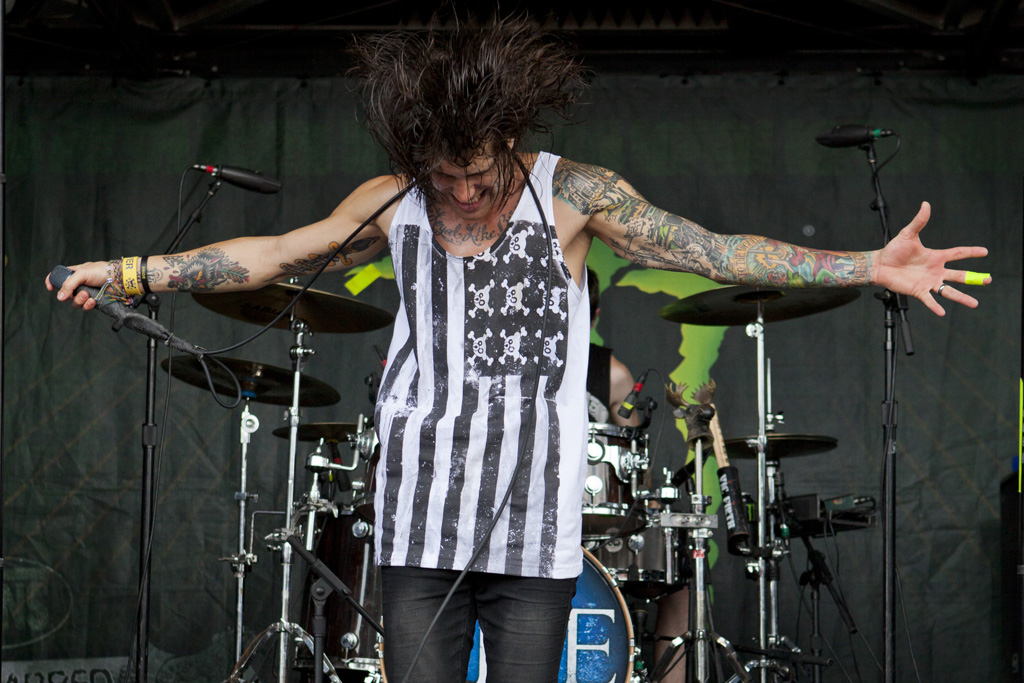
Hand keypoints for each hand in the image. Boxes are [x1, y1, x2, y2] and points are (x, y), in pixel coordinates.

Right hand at [44, 261, 112, 310]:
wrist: (120, 279)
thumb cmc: (102, 271)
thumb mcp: (82, 273)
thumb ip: (69, 284)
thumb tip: (59, 297)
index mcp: (75, 273)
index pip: (59, 276)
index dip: (52, 282)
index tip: (50, 288)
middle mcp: (79, 283)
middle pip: (66, 293)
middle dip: (70, 295)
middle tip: (80, 292)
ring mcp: (87, 292)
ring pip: (75, 302)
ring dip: (79, 300)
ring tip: (88, 295)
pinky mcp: (94, 300)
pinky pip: (85, 306)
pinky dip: (88, 305)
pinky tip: (93, 301)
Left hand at [872, 202, 989, 315]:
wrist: (879, 264)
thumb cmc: (893, 250)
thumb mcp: (908, 234)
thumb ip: (919, 221)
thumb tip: (925, 204)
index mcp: (935, 257)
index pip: (958, 253)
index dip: (971, 252)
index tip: (985, 251)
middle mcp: (935, 270)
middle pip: (959, 275)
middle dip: (974, 278)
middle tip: (988, 280)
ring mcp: (928, 282)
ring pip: (948, 291)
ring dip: (961, 297)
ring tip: (974, 303)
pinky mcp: (918, 291)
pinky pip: (929, 300)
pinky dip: (935, 306)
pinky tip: (942, 313)